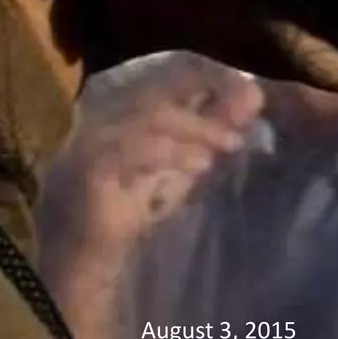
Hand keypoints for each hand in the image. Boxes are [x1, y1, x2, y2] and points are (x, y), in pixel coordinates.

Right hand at [40, 53, 264, 268]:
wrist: (91, 261)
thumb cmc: (137, 209)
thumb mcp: (184, 164)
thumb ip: (212, 130)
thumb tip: (253, 95)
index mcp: (120, 112)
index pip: (164, 77)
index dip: (208, 77)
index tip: (246, 91)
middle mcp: (98, 121)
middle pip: (156, 93)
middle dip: (207, 104)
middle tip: (243, 123)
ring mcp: (86, 144)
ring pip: (146, 117)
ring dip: (196, 129)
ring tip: (228, 145)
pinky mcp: (84, 171)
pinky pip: (129, 148)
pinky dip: (171, 152)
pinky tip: (200, 166)